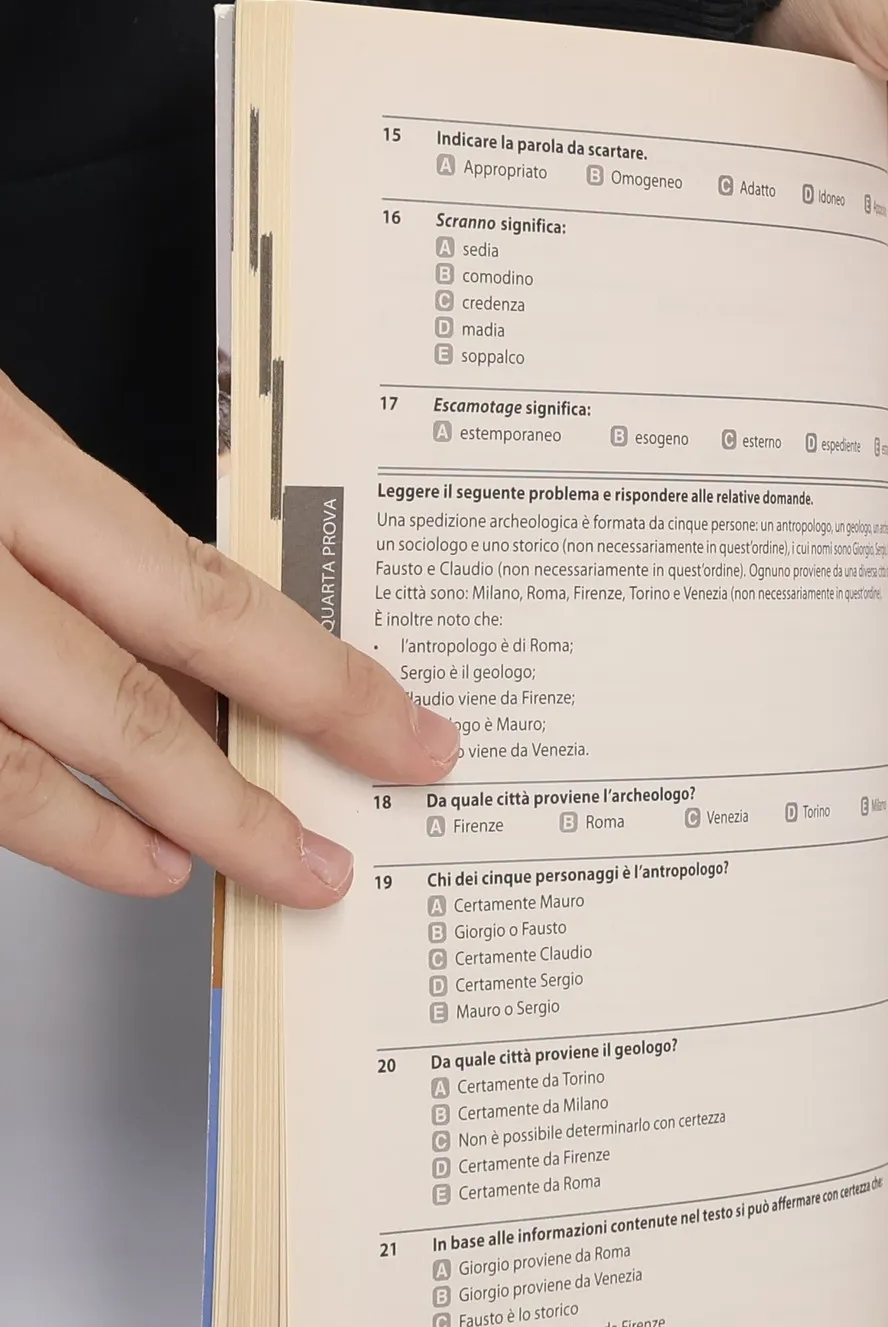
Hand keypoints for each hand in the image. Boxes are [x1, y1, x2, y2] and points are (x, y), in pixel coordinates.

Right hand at [0, 374, 457, 904]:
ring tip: (231, 871)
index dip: (323, 679)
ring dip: (147, 832)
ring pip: (31, 756)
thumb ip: (66, 520)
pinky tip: (107, 854)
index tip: (409, 732)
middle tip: (330, 861)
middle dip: (251, 799)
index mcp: (3, 455)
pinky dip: (36, 825)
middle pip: (135, 695)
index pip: (206, 592)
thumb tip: (198, 637)